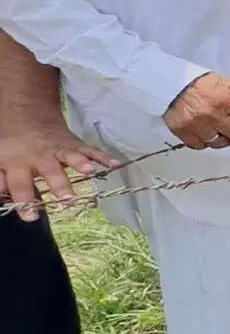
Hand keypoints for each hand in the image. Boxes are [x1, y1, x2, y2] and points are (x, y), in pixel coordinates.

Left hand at [0, 118, 117, 221]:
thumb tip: (1, 197)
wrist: (27, 116)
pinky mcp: (75, 144)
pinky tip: (115, 165)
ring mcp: (60, 149)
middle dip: (60, 185)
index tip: (31, 217)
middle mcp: (40, 156)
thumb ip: (0, 179)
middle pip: (50, 172)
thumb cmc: (11, 146)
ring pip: (71, 156)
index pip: (20, 185)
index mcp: (18, 163)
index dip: (25, 201)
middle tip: (68, 200)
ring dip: (80, 163)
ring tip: (88, 172)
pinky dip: (104, 157)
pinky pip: (91, 150)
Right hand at [162, 73, 229, 149]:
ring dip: (228, 139)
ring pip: (221, 143)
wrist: (172, 83)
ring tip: (228, 132)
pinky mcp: (183, 133)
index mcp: (228, 99)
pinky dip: (208, 142)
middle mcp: (214, 115)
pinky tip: (209, 134)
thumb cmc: (204, 83)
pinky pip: (202, 146)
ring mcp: (198, 126)